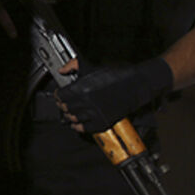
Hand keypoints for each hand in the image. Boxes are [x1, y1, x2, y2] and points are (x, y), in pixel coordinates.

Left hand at [55, 57, 171, 132]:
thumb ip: (73, 65)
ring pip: (73, 118)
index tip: (61, 95)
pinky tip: (77, 123)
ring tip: (70, 112)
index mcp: (81, 88)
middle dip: (63, 105)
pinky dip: (79, 127)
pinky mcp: (104, 121)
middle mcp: (86, 102)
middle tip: (65, 104)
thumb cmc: (115, 75)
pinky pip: (85, 129)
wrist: (135, 85)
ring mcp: (95, 113)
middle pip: (65, 108)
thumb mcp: (91, 66)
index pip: (61, 96)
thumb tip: (61, 70)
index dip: (59, 95)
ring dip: (70, 116)